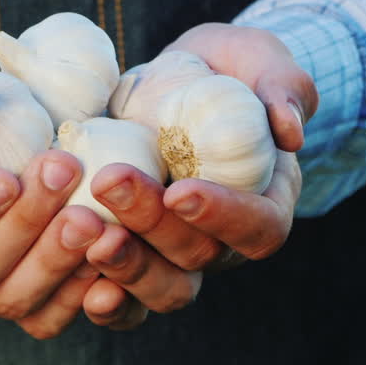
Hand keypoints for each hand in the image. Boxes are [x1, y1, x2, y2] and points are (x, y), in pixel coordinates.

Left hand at [80, 24, 315, 313]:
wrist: (186, 79)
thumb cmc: (235, 70)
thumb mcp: (264, 63)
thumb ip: (284, 88)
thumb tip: (290, 132)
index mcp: (267, 202)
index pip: (259, 229)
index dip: (222, 218)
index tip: (179, 192)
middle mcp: (226, 238)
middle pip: (198, 256)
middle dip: (151, 226)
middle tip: (109, 183)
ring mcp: (179, 252)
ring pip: (163, 286)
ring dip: (123, 265)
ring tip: (82, 230)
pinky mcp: (139, 252)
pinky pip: (128, 298)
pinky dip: (106, 301)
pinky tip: (75, 280)